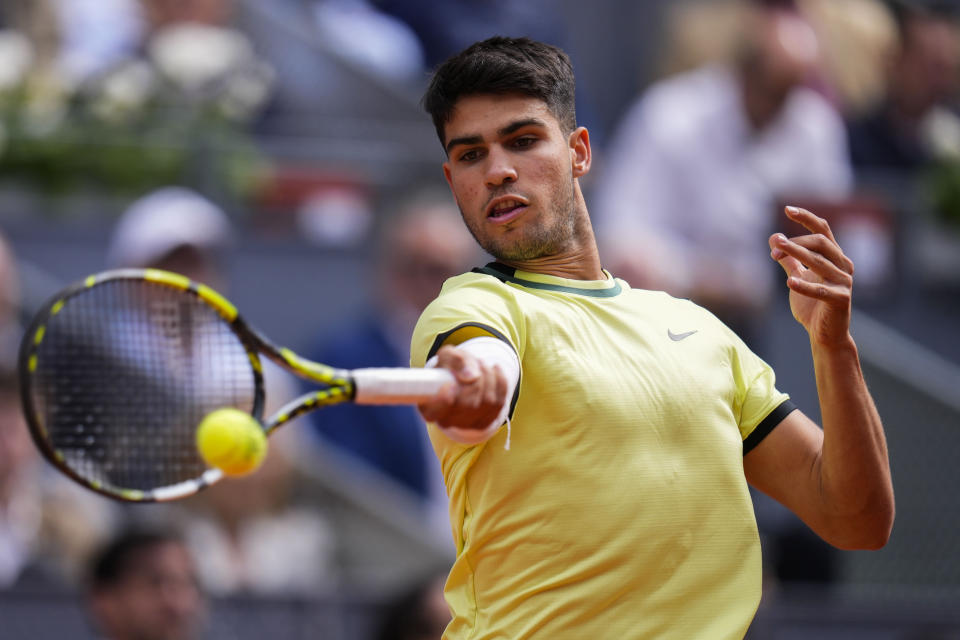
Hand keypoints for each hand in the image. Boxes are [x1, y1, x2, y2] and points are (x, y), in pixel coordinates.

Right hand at [418, 345, 508, 430]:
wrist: (462, 378)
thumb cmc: (449, 368)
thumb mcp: (447, 356)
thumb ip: (455, 361)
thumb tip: (471, 376)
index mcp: (429, 408)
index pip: (434, 412)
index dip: (442, 401)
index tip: (450, 385)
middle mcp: (448, 421)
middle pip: (468, 404)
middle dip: (476, 379)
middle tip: (475, 362)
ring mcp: (468, 424)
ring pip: (488, 401)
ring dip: (488, 376)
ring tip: (481, 364)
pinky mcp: (486, 421)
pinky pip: (501, 400)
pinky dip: (499, 380)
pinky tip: (493, 370)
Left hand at [769, 206, 854, 346]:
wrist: (825, 335)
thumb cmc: (812, 306)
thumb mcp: (797, 278)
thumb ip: (788, 260)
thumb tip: (774, 237)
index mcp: (834, 257)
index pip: (823, 230)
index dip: (806, 218)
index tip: (787, 209)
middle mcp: (843, 265)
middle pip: (821, 242)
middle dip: (796, 242)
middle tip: (774, 246)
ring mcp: (844, 282)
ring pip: (820, 262)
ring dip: (797, 254)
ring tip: (776, 252)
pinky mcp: (841, 299)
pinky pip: (822, 290)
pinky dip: (805, 285)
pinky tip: (789, 282)